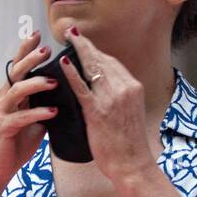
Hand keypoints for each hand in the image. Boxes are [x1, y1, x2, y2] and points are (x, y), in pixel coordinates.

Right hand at [0, 32, 59, 187]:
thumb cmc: (17, 142)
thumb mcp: (34, 119)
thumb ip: (44, 103)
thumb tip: (67, 92)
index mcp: (11, 93)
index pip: (18, 66)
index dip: (25, 49)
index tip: (37, 35)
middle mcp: (3, 99)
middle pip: (16, 72)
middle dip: (31, 59)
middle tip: (46, 50)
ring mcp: (2, 112)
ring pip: (17, 90)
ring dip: (36, 84)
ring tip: (54, 81)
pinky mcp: (4, 128)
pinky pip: (21, 117)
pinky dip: (38, 113)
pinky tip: (53, 112)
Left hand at [58, 27, 156, 181]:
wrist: (131, 164)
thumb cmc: (128, 144)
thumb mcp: (129, 113)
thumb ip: (118, 97)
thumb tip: (103, 88)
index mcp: (133, 87)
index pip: (112, 63)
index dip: (96, 51)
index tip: (85, 43)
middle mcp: (125, 88)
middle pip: (102, 60)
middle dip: (86, 45)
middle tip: (71, 32)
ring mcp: (111, 99)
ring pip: (92, 68)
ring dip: (78, 50)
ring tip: (66, 38)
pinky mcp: (97, 111)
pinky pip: (82, 87)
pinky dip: (71, 73)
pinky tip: (63, 62)